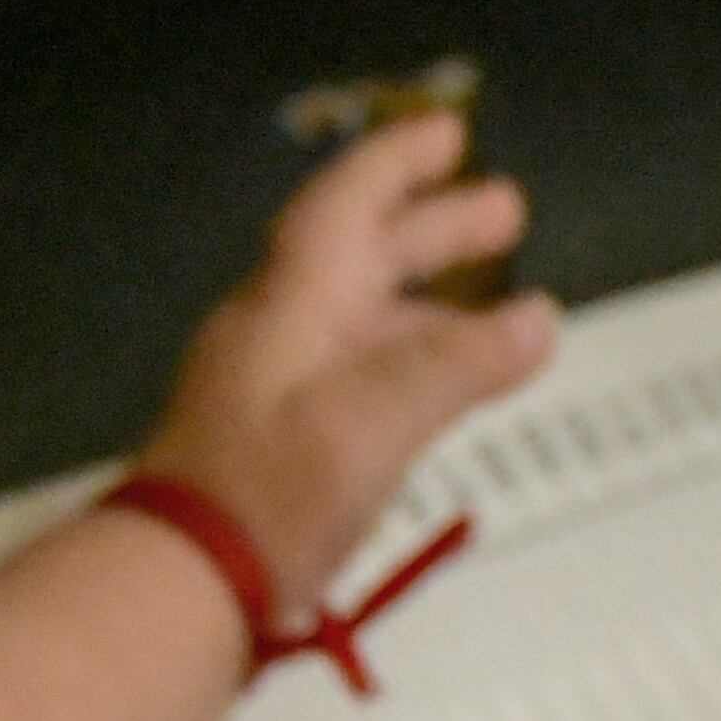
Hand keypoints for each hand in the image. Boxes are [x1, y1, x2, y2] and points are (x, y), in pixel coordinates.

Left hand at [133, 107, 552, 612]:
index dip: (402, 162)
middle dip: (434, 231)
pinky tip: (428, 399)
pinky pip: (346, 381)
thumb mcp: (378, 416)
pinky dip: (400, 368)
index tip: (451, 138)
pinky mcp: (272, 451)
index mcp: (297, 298)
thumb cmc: (270, 490)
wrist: (184, 582)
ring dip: (423, 304)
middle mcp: (279, 330)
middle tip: (504, 211)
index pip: (350, 200)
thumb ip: (460, 364)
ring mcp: (271, 391)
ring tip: (493, 315)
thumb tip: (536, 320)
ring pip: (356, 322)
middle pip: (360, 257)